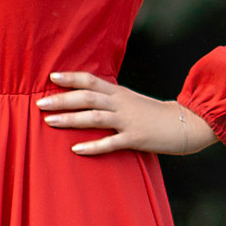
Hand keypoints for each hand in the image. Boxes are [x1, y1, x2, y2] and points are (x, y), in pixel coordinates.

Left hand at [37, 70, 220, 158]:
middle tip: (39, 102)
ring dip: (70, 119)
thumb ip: (111, 98)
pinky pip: (110, 143)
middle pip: (87, 97)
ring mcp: (128, 121)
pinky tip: (76, 149)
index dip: (72, 77)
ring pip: (94, 117)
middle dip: (62, 99)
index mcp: (120, 92)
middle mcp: (121, 103)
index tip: (52, 76)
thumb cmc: (154, 114)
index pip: (91, 80)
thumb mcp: (131, 100)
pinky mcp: (136, 139)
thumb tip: (87, 97)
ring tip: (49, 121)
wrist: (186, 124)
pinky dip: (92, 146)